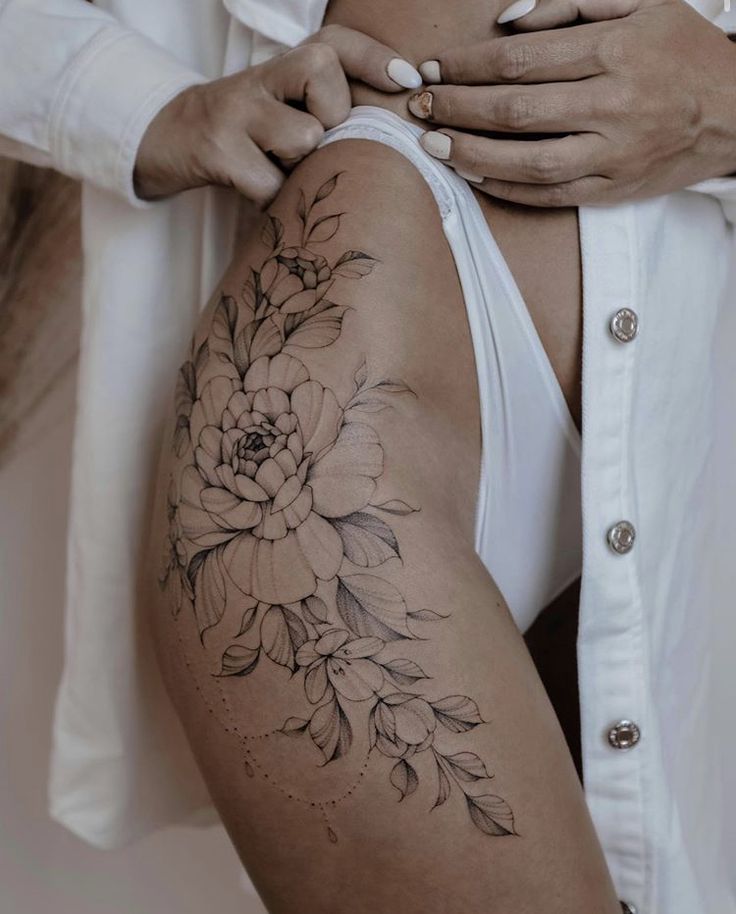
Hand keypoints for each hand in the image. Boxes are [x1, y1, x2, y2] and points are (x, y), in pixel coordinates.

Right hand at [134, 25, 420, 204]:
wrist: (167, 140)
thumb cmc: (245, 133)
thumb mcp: (282, 108)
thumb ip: (327, 111)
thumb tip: (392, 138)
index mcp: (281, 66)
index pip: (335, 44)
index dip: (374, 58)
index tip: (409, 81)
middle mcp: (260, 77)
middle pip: (326, 89)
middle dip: (330, 126)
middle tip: (301, 148)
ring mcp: (236, 111)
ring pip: (303, 138)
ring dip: (298, 168)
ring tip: (276, 171)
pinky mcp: (217, 149)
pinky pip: (272, 185)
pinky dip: (272, 200)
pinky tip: (257, 193)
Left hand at [409, 0, 735, 205]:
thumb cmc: (679, 50)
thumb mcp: (641, 1)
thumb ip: (571, 2)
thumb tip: (506, 21)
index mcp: (615, 50)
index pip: (520, 60)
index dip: (467, 65)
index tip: (433, 68)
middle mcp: (613, 104)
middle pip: (515, 111)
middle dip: (457, 109)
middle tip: (420, 107)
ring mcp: (614, 153)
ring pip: (528, 162)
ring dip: (473, 156)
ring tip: (434, 147)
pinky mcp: (614, 189)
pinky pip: (551, 195)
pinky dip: (508, 189)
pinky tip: (474, 176)